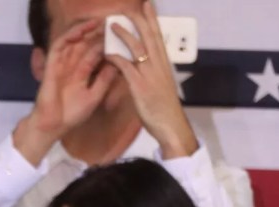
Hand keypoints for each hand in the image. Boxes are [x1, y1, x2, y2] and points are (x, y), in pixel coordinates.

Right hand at [14, 19, 116, 162]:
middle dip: (97, 34)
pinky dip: (69, 36)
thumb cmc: (72, 115)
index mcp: (83, 74)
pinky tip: (80, 31)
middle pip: (85, 45)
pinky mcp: (52, 65)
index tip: (119, 36)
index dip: (106, 44)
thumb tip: (119, 64)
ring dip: (84, 31)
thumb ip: (105, 80)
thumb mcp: (94, 96)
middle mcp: (73, 67)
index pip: (95, 55)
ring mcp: (62, 65)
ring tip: (98, 23)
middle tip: (111, 24)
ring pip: (73, 42)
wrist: (53, 125)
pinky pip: (59, 46)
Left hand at [104, 0, 197, 158]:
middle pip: (150, 36)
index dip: (153, 20)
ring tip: (113, 24)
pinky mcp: (140, 85)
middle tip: (133, 5)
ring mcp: (150, 74)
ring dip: (125, 34)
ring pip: (137, 48)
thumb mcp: (160, 85)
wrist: (170, 124)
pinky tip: (107, 52)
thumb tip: (145, 65)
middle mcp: (159, 64)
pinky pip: (126, 67)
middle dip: (141, 19)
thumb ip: (153, 72)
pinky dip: (116, 58)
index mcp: (164, 63)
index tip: (148, 6)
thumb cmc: (165, 108)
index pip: (158, 36)